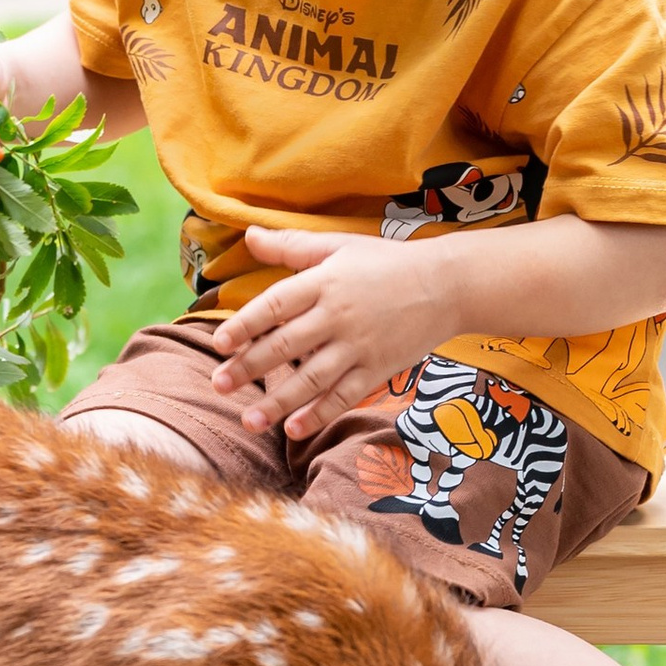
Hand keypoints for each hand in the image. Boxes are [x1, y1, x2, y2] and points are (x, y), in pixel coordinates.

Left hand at [209, 228, 461, 439]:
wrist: (446, 284)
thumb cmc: (386, 262)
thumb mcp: (338, 246)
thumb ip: (291, 247)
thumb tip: (248, 235)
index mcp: (324, 282)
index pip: (275, 305)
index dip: (245, 325)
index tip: (219, 343)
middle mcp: (338, 315)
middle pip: (286, 345)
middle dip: (249, 367)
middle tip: (218, 384)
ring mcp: (359, 345)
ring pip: (311, 379)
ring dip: (277, 402)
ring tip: (248, 420)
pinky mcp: (378, 368)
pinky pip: (344, 396)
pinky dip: (319, 414)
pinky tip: (293, 430)